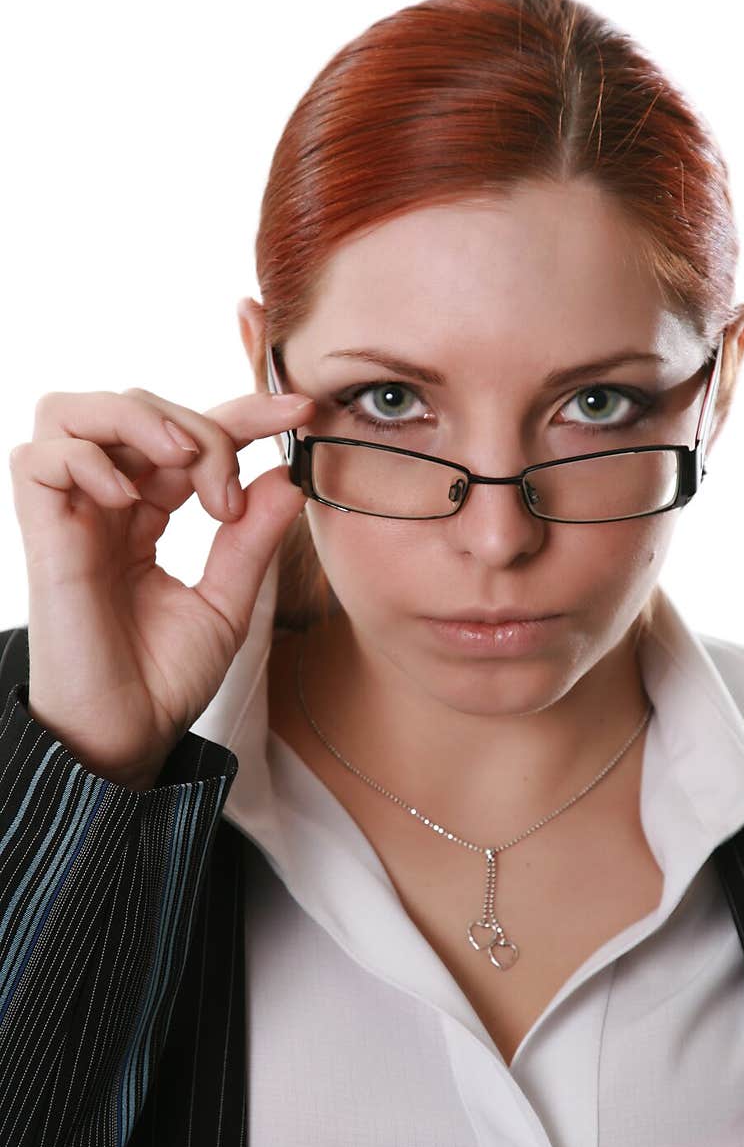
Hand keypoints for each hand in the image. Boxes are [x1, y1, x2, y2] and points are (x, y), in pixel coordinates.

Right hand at [9, 385, 315, 789]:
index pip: (188, 436)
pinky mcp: (42, 536)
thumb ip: (252, 538)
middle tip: (228, 494)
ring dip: (137, 417)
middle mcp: (105, 505)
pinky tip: (130, 499)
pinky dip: (88, 459)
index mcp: (146, 514)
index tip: (300, 411)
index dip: (241, 413)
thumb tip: (287, 475)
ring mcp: (71, 516)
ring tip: (181, 463)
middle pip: (137, 408)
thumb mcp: (228, 601)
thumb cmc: (165, 680)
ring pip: (72, 411)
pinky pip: (39, 459)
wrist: (127, 738)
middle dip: (199, 427)